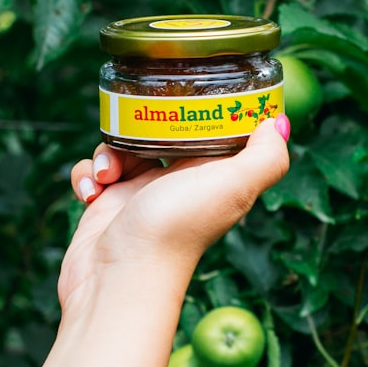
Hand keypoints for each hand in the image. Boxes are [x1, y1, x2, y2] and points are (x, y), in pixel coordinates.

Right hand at [61, 114, 290, 309]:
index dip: (201, 108)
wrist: (119, 277)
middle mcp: (179, 183)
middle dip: (142, 123)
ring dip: (108, 151)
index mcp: (212, 175)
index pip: (211, 129)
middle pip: (161, 132)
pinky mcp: (107, 205)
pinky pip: (94, 173)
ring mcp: (140, 194)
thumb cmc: (176, 230)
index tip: (188, 89)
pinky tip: (91, 192)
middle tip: (133, 127)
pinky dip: (86, 176)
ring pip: (122, 147)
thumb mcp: (232, 185)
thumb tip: (280, 123)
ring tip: (109, 172)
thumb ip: (265, 157)